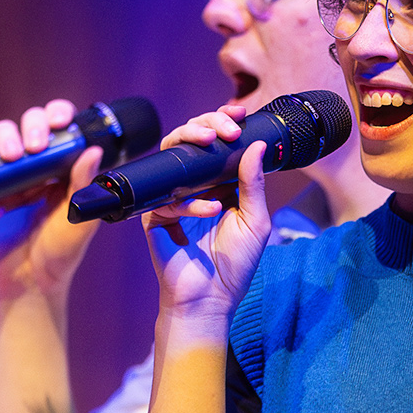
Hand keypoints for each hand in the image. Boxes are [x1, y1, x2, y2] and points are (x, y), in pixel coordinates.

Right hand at [0, 99, 102, 297]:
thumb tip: (93, 151)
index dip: (59, 115)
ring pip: (3, 140)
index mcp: (64, 168)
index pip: (61, 129)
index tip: (60, 121)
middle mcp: (37, 167)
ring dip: (7, 143)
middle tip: (35, 145)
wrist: (27, 281)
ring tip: (13, 159)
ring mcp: (9, 177)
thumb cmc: (59, 251)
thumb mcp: (79, 219)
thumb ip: (85, 185)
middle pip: (30, 125)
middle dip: (32, 125)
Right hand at [141, 105, 272, 322]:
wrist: (210, 299)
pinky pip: (167, 198)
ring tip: (213, 145)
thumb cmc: (234, 264)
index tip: (238, 113)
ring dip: (191, 141)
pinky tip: (211, 211)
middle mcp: (194, 184)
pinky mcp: (154, 215)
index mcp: (219, 181)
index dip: (223, 121)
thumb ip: (255, 183)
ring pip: (170, 154)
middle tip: (227, 128)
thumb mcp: (256, 221)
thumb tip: (258, 145)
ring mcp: (171, 198)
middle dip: (207, 124)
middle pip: (190, 138)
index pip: (217, 142)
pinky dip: (191, 203)